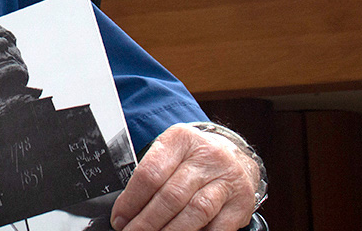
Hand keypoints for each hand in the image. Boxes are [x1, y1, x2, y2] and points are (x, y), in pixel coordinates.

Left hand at [111, 123, 259, 230]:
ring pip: (195, 212)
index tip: (120, 218)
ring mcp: (227, 180)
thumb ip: (151, 175)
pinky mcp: (241, 203)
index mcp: (181, 140)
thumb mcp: (170, 153)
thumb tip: (127, 210)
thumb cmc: (193, 157)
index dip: (132, 200)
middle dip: (147, 221)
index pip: (151, 173)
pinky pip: (217, 227)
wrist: (234, 156)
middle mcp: (207, 157)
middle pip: (171, 196)